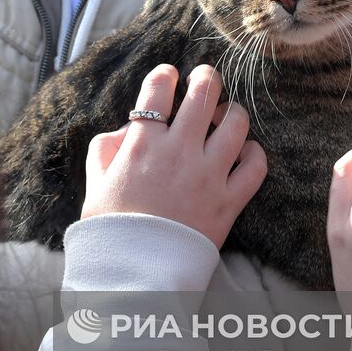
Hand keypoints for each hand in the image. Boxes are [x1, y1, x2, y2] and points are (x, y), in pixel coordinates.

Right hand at [81, 64, 266, 248]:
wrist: (134, 275)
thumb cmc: (112, 229)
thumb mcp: (95, 182)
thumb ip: (106, 147)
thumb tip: (127, 129)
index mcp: (142, 144)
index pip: (158, 88)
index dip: (164, 75)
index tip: (168, 76)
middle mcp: (179, 152)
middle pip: (204, 93)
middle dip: (206, 77)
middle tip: (205, 78)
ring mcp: (208, 175)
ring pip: (236, 122)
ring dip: (232, 112)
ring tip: (225, 115)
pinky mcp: (229, 201)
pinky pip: (256, 165)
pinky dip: (254, 153)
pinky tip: (244, 152)